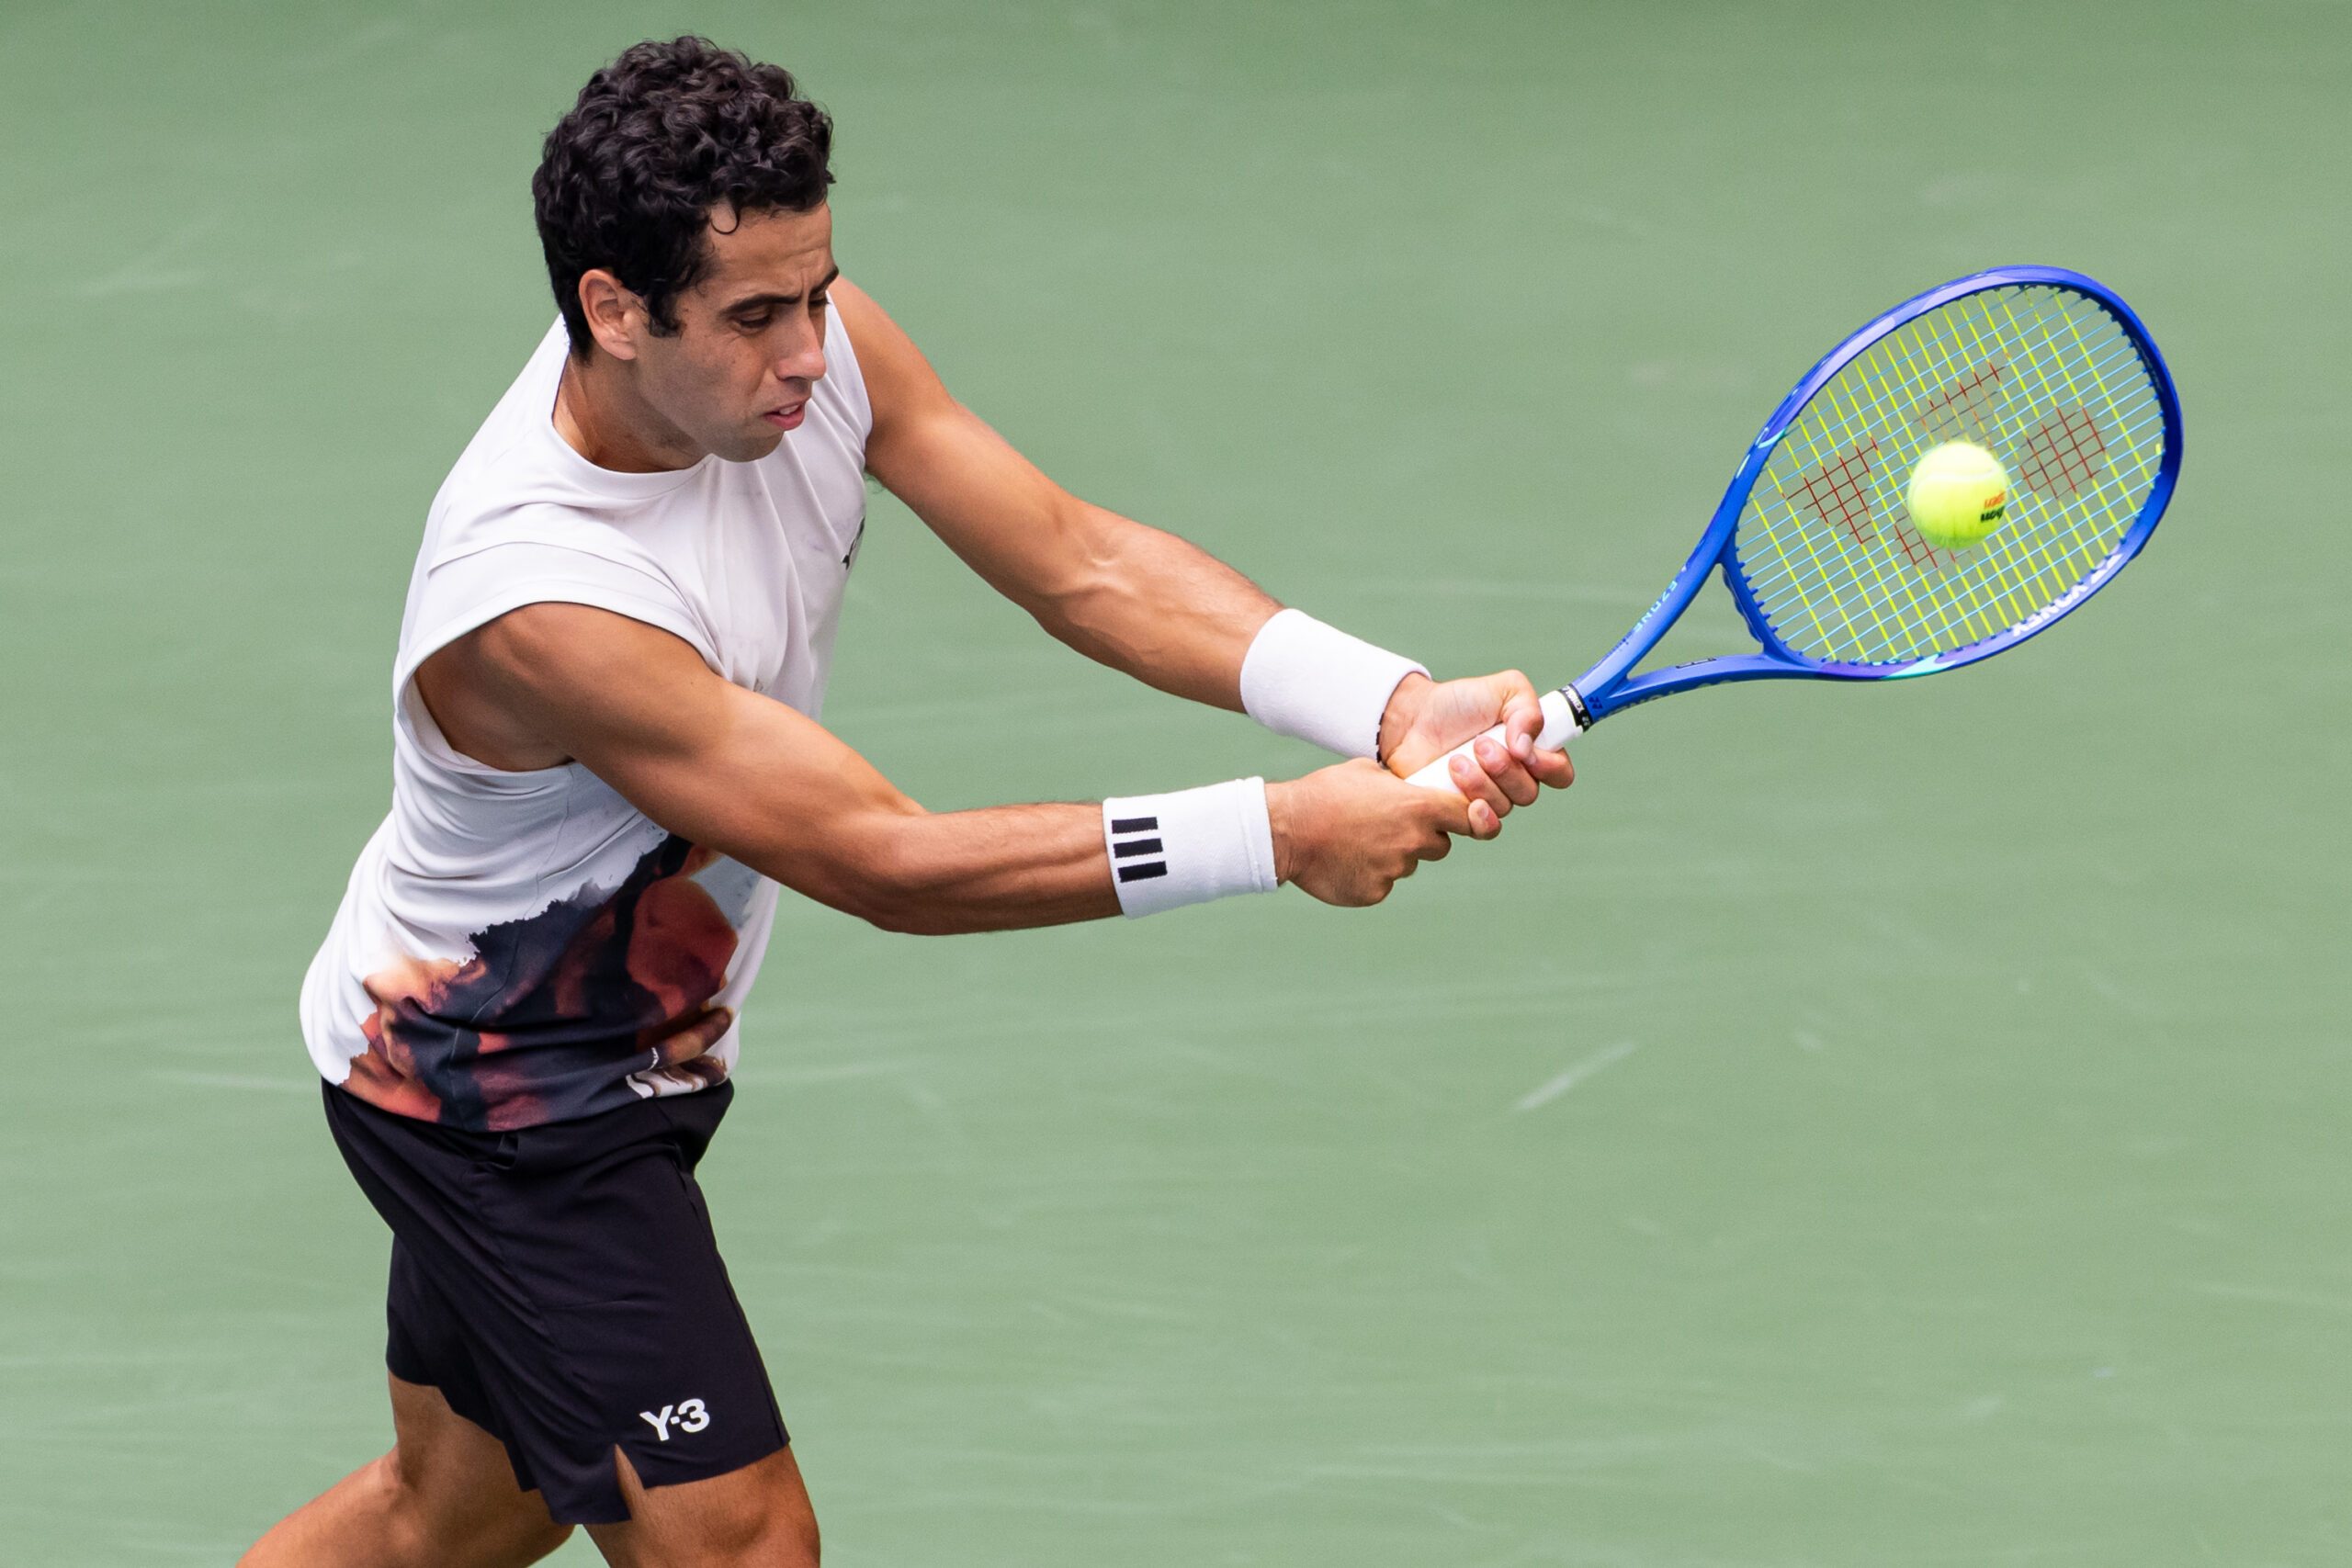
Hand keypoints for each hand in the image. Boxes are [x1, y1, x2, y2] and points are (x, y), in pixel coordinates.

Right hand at [1267, 760, 1472, 905]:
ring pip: (1407, 865)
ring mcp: (1395, 870)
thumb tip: (1409, 791)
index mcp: (1417, 808)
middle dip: (1423, 838)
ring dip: (1392, 856)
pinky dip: (1370, 874)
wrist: (1287, 830)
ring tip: (1357, 840)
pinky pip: (1383, 884)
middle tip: (1390, 827)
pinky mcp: (1375, 892)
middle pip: (1439, 846)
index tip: (1465, 818)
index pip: (1468, 817)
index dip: (1469, 816)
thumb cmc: (1324, 793)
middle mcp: (1413, 841)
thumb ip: (1398, 786)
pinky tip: (1345, 859)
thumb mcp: (1366, 772)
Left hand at [1376, 671, 1575, 831]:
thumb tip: (1527, 748)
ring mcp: (1489, 797)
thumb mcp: (1504, 688)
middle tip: (1479, 745)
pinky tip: (1469, 802)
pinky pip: (1484, 829)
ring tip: (1455, 761)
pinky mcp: (1462, 813)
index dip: (1549, 767)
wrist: (1412, 718)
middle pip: (1529, 793)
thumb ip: (1528, 709)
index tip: (1526, 752)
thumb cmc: (1459, 702)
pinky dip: (1481, 819)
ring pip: (1504, 807)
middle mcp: (1514, 779)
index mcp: (1531, 751)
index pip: (1560, 773)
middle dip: (1505, 769)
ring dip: (1481, 783)